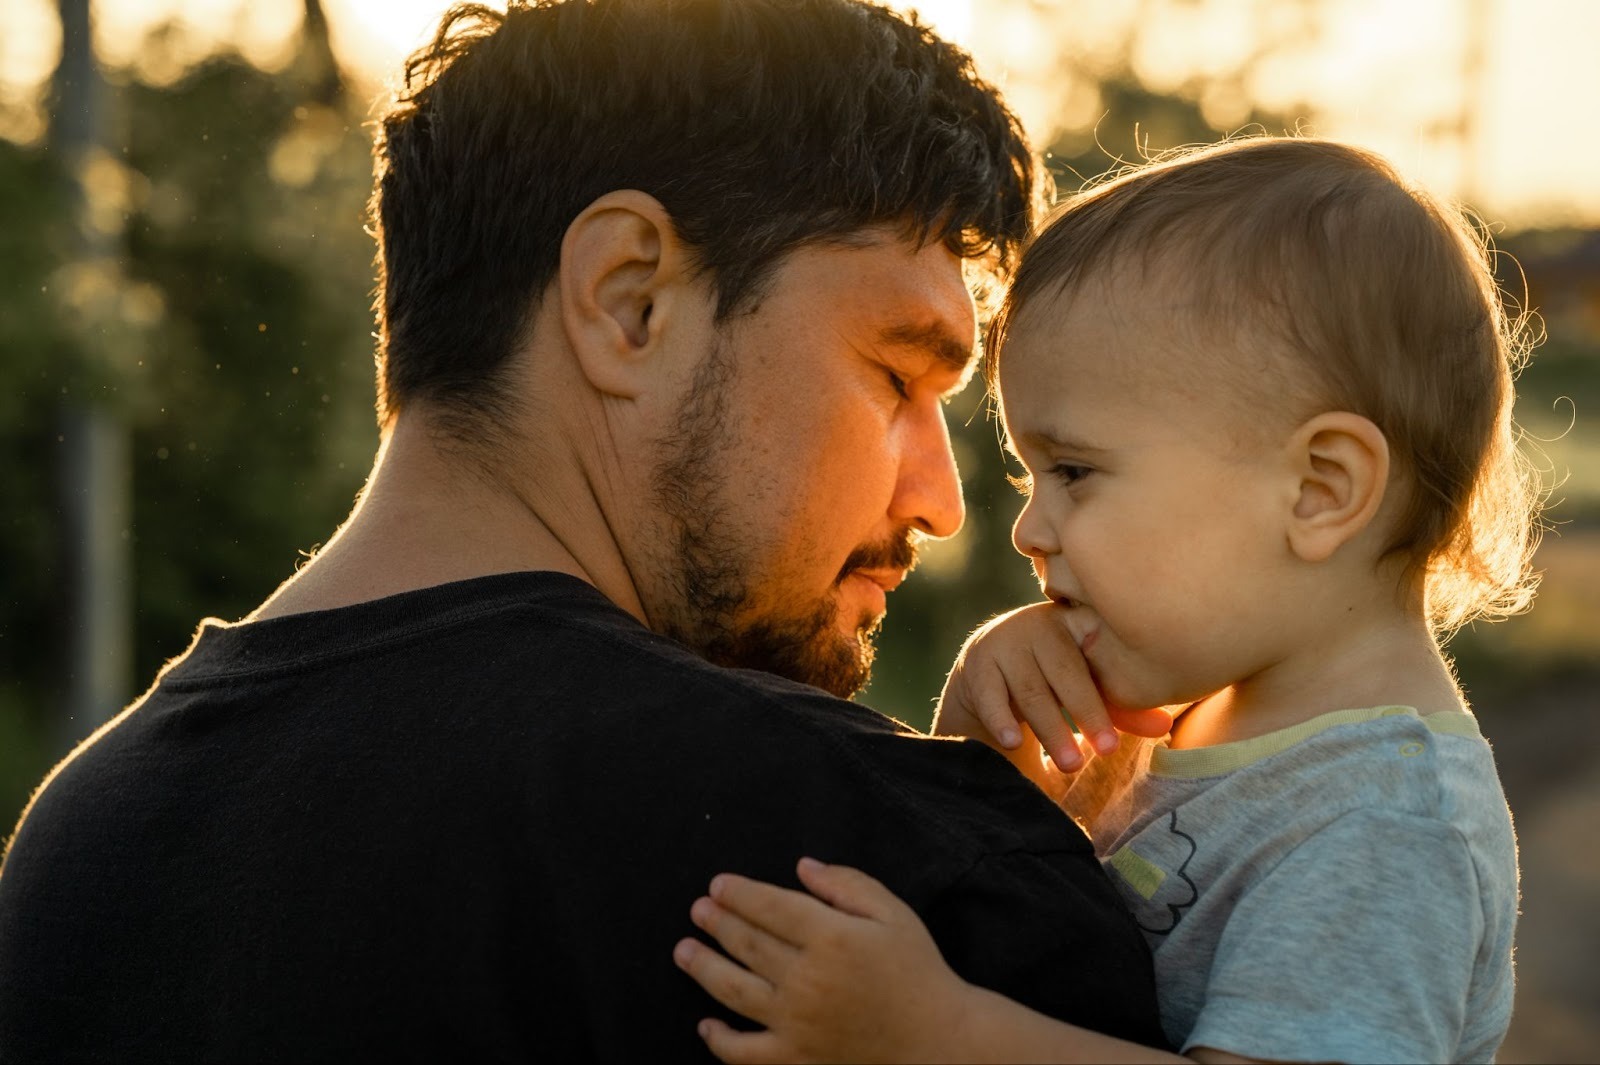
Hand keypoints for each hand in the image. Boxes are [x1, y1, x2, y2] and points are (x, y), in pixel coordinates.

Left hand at [672, 858, 972, 1063]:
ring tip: (684, 951)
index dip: (740, 893)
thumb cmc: (919, 972)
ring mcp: (798, 1023)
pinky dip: (720, 1040)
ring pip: (734, 991)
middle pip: (747, 944)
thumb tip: (802, 866)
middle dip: (717, 923)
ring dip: (703, 968)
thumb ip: (846, 884)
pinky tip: (706, 1025)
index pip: (771, 907)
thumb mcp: (893, 914)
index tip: (718, 885)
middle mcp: (808, 978)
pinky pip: (745, 1053)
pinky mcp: (797, 1060)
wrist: (939, 1044)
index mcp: (833, 937)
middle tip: (697, 910)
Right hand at [935, 604, 1170, 779]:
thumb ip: (1122, 707)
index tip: (1133, 705)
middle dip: (1088, 711)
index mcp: (1074, 621)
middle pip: (1067, 669)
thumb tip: (1164, 725)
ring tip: (1071, 764)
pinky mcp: (976, 666)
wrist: (985, 670)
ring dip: (1052, 729)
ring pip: (1031, 689)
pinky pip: (991, 696)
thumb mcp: (1087, 688)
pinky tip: (1014, 743)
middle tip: (1107, 751)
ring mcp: (1004, 643)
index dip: (1116, 677)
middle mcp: (1038, 625)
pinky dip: (1002, 719)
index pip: (1099, 646)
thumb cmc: (1052, 679)